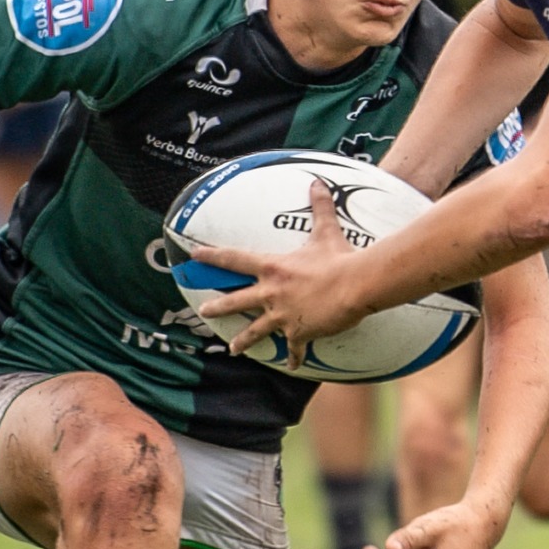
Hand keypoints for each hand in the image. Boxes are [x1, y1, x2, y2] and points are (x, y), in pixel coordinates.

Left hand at [196, 180, 370, 361]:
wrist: (354, 285)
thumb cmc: (339, 258)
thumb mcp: (327, 231)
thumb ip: (320, 207)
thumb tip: (318, 182)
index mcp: (273, 268)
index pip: (235, 260)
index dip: (213, 256)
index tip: (194, 256)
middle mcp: (271, 293)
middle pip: (236, 301)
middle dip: (218, 307)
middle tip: (203, 311)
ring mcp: (282, 316)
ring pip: (256, 331)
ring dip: (243, 341)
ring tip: (233, 349)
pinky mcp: (298, 333)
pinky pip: (294, 348)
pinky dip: (295, 357)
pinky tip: (293, 366)